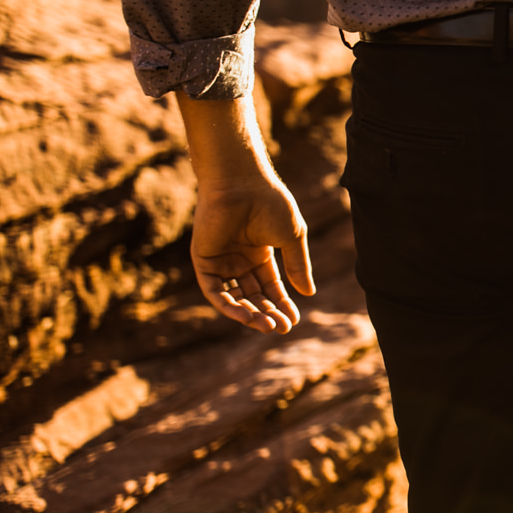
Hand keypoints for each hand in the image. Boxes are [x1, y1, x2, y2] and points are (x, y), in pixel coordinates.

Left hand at [191, 174, 315, 333]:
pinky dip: (228, 305)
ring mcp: (221, 261)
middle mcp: (239, 260)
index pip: (270, 286)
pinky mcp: (203, 260)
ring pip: (234, 297)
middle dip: (267, 312)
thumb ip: (297, 266)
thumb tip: (308, 293)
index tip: (294, 320)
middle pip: (253, 295)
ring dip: (249, 313)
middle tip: (280, 328)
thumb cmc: (270, 204)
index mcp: (260, 253)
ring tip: (266, 325)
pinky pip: (214, 290)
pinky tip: (245, 315)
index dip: (282, 304)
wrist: (241, 184)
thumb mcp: (292, 238)